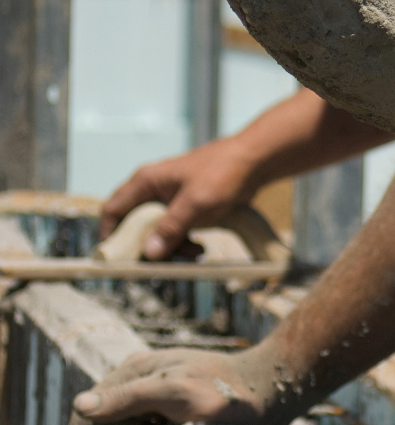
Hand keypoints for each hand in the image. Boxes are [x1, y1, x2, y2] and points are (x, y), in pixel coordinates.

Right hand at [100, 140, 259, 259]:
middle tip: (163, 262)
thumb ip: (171, 228)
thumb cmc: (222, 174)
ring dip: (171, 245)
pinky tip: (199, 249)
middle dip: (149, 245)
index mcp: (146, 182)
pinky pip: (176, 228)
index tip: (117, 258)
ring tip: (193, 254)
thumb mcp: (195, 204)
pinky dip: (184, 240)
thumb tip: (150, 253)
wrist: (253, 162)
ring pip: (158, 229)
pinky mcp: (186, 205)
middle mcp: (153, 189)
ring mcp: (170, 197)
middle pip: (136, 224)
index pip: (113, 209)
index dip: (110, 233)